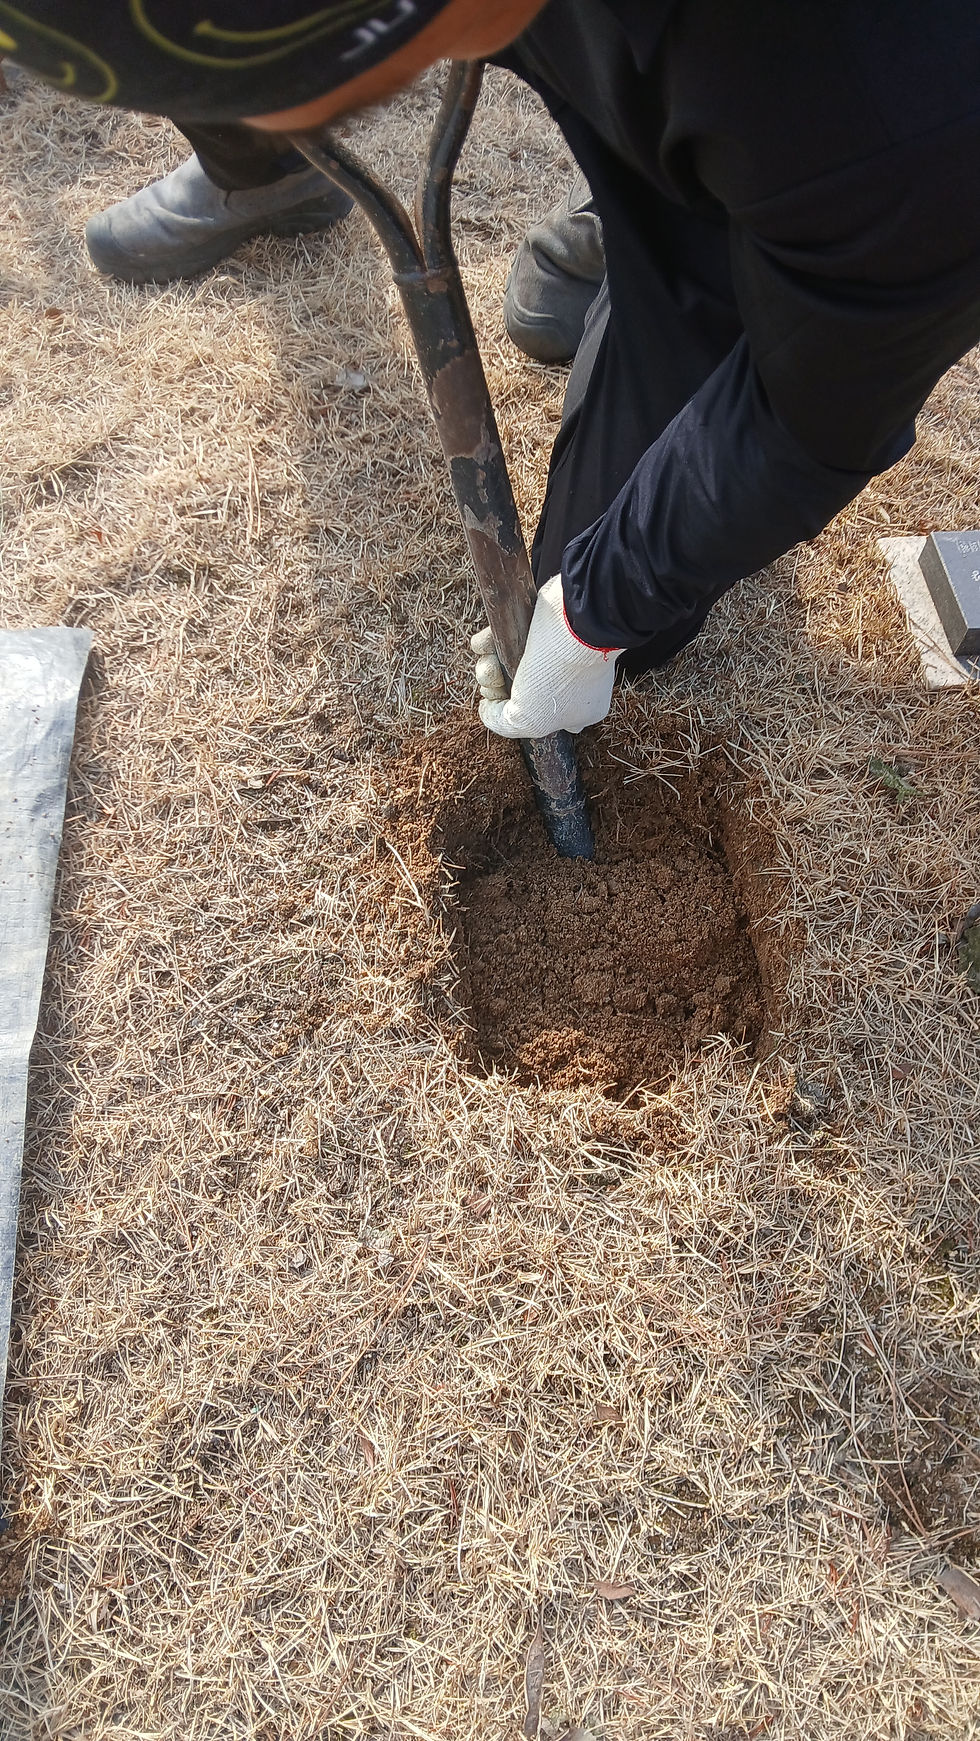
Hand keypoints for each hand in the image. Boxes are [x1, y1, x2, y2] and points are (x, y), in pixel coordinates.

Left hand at [471, 574, 623, 738]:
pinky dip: (485, 643)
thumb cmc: (559, 677)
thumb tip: (488, 708)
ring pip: (504, 666)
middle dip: (497, 691)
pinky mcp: (536, 626)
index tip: (515, 711)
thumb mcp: (532, 721)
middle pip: (516, 692)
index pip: (545, 721)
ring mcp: (551, 652)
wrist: (574, 624)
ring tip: (491, 663)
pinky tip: (486, 644)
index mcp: (575, 709)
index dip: (520, 718)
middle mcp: (565, 681)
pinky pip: (500, 639)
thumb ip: (506, 725)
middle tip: (498, 686)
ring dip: (487, 668)